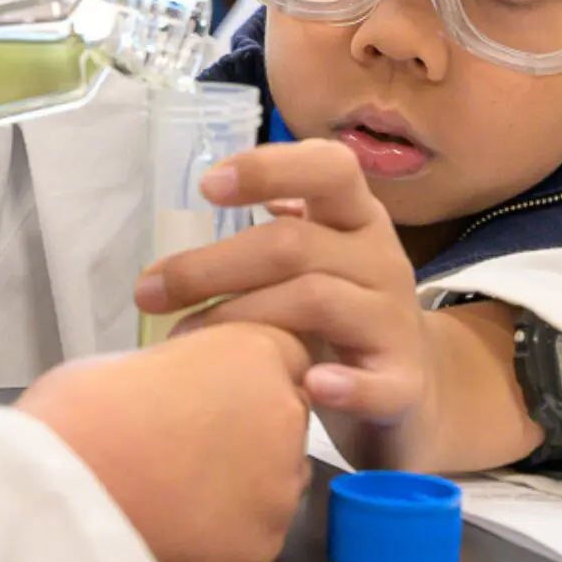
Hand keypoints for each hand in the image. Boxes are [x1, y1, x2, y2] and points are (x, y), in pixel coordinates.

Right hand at [16, 324, 311, 561]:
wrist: (60, 493)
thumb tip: (181, 386)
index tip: (210, 391)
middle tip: (189, 443)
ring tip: (178, 485)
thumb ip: (182, 368)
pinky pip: (256, 532)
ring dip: (245, 478)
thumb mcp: (132, 360)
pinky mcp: (263, 545)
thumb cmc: (78, 413)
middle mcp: (283, 412)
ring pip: (279, 477)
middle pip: (288, 416)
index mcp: (253, 352)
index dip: (246, 375)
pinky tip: (179, 522)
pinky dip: (226, 530)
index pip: (286, 356)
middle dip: (251, 426)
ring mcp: (278, 483)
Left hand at [137, 141, 427, 424]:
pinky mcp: (403, 384)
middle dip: (211, 264)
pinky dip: (343, 384)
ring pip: (314, 300)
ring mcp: (395, 321)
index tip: (206, 187)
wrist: (412, 392)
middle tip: (148, 291)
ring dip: (237, 317)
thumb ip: (278, 231)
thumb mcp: (318, 260)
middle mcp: (382, 259)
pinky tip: (309, 386)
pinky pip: (374, 383)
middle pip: (293, 243)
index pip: (329, 169)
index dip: (268, 169)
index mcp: (357, 219)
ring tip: (182, 341)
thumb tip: (205, 202)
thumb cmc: (343, 318)